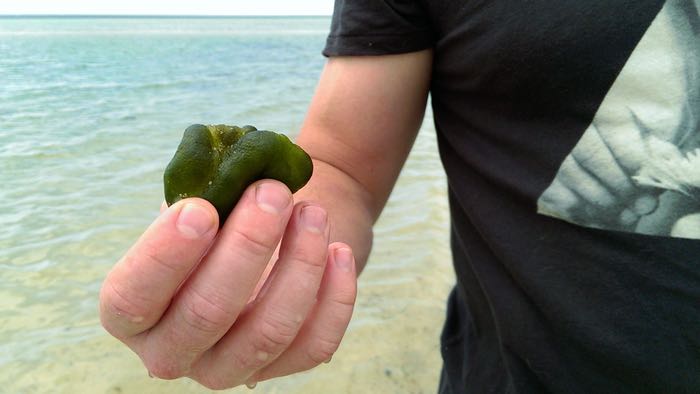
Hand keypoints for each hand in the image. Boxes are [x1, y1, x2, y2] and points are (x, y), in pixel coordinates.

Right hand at [99, 180, 356, 388]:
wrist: (270, 236)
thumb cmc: (222, 218)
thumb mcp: (196, 207)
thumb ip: (199, 198)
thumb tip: (225, 179)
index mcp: (133, 312)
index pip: (132, 299)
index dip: (165, 257)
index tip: (201, 208)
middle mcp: (174, 351)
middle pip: (206, 315)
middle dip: (247, 247)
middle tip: (272, 193)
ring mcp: (229, 368)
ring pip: (269, 332)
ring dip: (298, 264)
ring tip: (313, 212)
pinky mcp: (282, 368)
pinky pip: (315, 345)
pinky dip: (335, 296)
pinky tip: (338, 250)